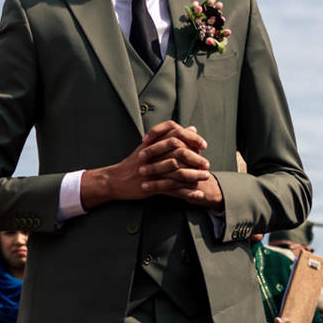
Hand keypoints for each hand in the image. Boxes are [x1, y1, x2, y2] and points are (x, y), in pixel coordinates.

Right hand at [82, 122, 219, 208]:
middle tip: (206, 164)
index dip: (192, 140)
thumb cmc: (134, 163)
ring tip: (205, 178)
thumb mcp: (150, 146)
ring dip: (194, 175)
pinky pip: (173, 190)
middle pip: (179, 153)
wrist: (115, 179)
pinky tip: (196, 194)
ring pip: (178, 172)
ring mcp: (152, 171)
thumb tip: (192, 128)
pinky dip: (186, 192)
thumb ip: (171, 136)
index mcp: (152, 144)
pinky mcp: (151, 186)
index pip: (176, 135)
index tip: (203, 146)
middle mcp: (152, 155)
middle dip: (196, 159)